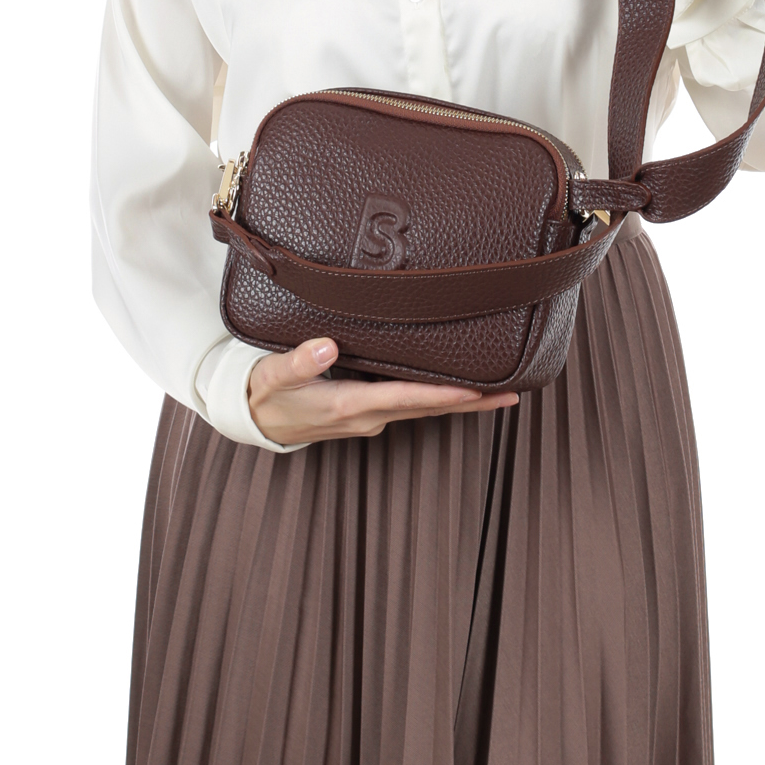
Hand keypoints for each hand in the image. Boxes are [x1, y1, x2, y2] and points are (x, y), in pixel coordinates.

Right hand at [247, 337, 519, 444]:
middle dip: (470, 404)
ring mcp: (371, 418)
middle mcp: (367, 417)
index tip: (475, 390)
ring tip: (500, 393)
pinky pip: (413, 407)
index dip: (441, 394)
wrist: (254, 419)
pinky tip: (460, 389)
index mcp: (348, 405)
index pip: (405, 399)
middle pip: (428, 409)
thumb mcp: (273, 375)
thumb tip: (326, 346)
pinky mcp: (370, 413)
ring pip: (425, 410)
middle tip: (511, 395)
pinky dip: (440, 399)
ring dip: (461, 403)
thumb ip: (298, 361)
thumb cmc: (266, 392)